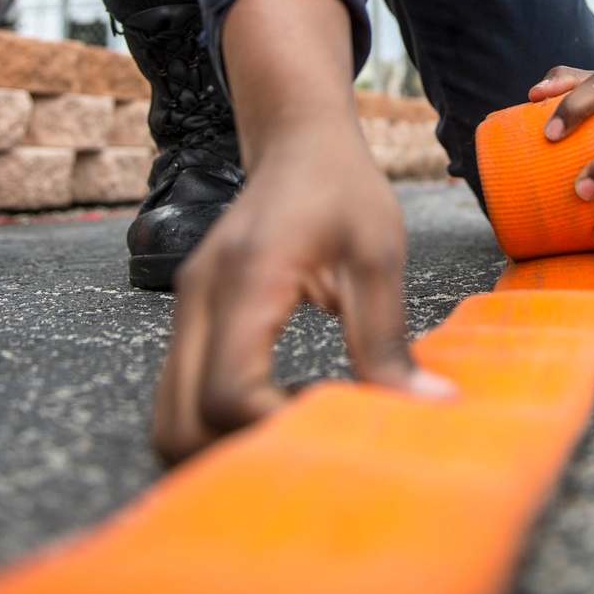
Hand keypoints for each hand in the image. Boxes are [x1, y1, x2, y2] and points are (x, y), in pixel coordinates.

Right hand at [152, 0, 452, 463]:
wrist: (298, 138)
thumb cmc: (341, 185)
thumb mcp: (377, 255)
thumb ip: (389, 339)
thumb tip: (424, 410)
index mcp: (245, 280)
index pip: (227, 395)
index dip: (276, 431)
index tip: (333, 423)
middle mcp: (197, 299)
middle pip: (178, 427)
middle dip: (238, 456)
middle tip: (309, 442)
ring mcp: (185, 310)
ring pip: (169, 420)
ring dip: (223, 444)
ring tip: (296, 424)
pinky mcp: (191, 317)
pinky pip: (182, 394)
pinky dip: (219, 419)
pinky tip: (281, 401)